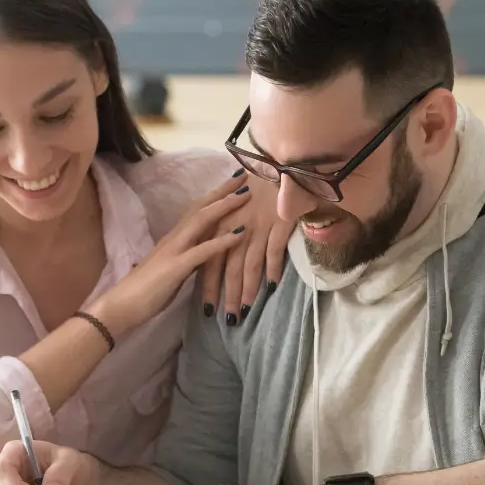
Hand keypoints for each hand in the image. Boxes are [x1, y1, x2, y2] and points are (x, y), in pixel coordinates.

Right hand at [88, 171, 250, 335]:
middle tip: (245, 175)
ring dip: (225, 206)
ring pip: (202, 220)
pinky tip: (241, 234)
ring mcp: (175, 250)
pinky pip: (203, 251)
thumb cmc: (145, 291)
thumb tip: (204, 253)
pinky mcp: (176, 267)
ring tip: (246, 194)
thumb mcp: (173, 269)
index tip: (234, 182)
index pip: (196, 209)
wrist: (121, 305)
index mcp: (174, 239)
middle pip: (201, 206)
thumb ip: (188, 258)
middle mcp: (174, 238)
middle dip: (223, 190)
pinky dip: (223, 241)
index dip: (215, 195)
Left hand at [200, 173, 294, 324]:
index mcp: (221, 225)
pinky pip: (273, 251)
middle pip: (228, 268)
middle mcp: (235, 228)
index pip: (210, 261)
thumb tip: (221, 259)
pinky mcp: (277, 223)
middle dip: (227, 295)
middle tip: (227, 320)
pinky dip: (273, 269)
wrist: (277, 164)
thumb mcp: (233, 210)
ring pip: (248, 264)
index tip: (208, 309)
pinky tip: (272, 287)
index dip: (209, 286)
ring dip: (247, 290)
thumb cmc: (256, 188)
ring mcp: (256, 226)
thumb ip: (226, 233)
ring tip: (245, 311)